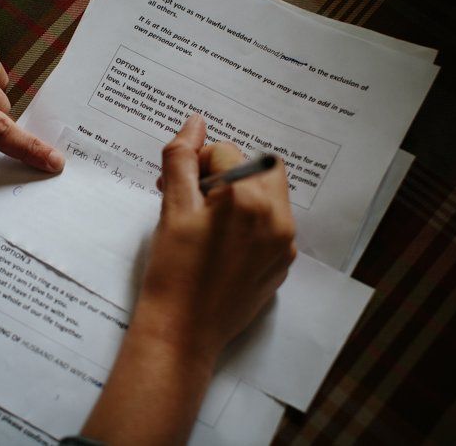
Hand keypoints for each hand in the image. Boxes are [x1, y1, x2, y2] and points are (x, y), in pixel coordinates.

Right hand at [139, 113, 295, 361]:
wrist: (182, 332)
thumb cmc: (172, 271)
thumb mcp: (172, 209)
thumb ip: (182, 159)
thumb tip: (195, 123)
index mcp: (248, 200)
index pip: (227, 153)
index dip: (197, 163)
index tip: (177, 186)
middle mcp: (277, 218)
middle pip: (259, 167)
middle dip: (228, 172)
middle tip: (196, 196)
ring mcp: (284, 244)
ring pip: (269, 195)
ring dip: (241, 195)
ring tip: (207, 221)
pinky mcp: (282, 264)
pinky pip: (273, 225)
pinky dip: (250, 222)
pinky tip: (221, 245)